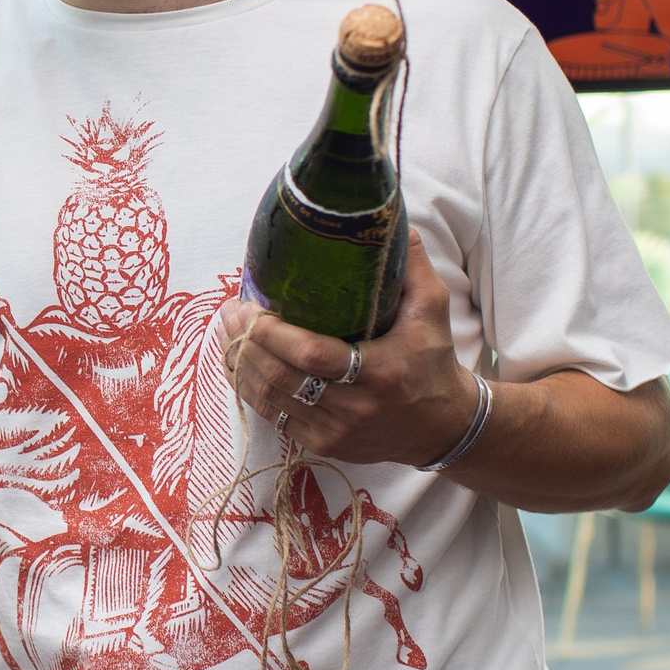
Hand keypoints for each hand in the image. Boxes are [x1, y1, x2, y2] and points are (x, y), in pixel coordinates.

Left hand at [219, 232, 476, 466]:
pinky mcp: (324, 445)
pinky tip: (237, 365)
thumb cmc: (434, 360)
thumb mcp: (433, 309)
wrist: (444, 426)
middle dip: (246, 343)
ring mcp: (336, 431)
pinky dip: (250, 390)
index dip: (272, 334)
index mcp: (380, 372)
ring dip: (239, 365)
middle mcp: (356, 407)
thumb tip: (395, 224)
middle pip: (282, 377)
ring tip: (226, 332)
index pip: (312, 355)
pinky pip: (275, 418)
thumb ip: (413, 265)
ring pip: (271, 400)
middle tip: (229, 312)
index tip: (248, 308)